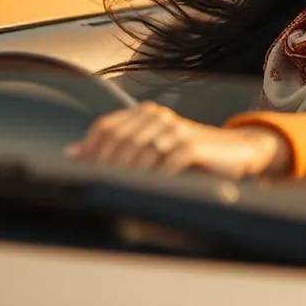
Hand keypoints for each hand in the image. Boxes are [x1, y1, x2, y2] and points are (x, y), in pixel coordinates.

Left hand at [65, 101, 290, 179]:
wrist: (233, 153)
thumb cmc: (188, 155)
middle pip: (120, 140)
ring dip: (128, 176)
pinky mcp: (191, 145)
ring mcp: (174, 129)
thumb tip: (73, 153)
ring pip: (139, 153)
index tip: (82, 173)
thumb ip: (115, 149)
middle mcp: (157, 116)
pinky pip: (165, 163)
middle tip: (100, 188)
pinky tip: (150, 190)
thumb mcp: (151, 149)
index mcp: (144, 113)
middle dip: (106, 167)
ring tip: (122, 193)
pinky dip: (155, 179)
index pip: (106, 128)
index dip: (91, 150)